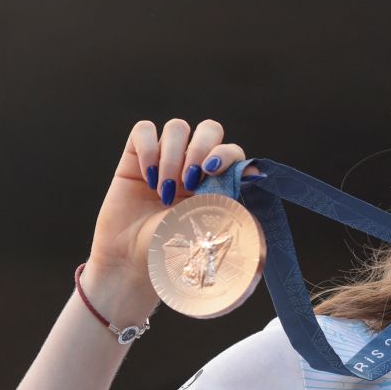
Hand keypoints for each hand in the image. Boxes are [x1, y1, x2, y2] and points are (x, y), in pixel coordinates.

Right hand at [86, 119, 253, 290]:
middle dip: (201, 149)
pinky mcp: (135, 157)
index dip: (225, 154)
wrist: (134, 261)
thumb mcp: (210, 225)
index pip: (231, 149)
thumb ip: (231, 197)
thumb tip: (256, 172)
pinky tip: (147, 178)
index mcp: (218, 182)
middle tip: (190, 181)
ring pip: (177, 128)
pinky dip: (147, 149)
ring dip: (173, 157)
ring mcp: (166, 159)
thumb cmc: (175, 250)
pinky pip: (144, 130)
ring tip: (164, 191)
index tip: (211, 174)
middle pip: (209, 128)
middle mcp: (194, 166)